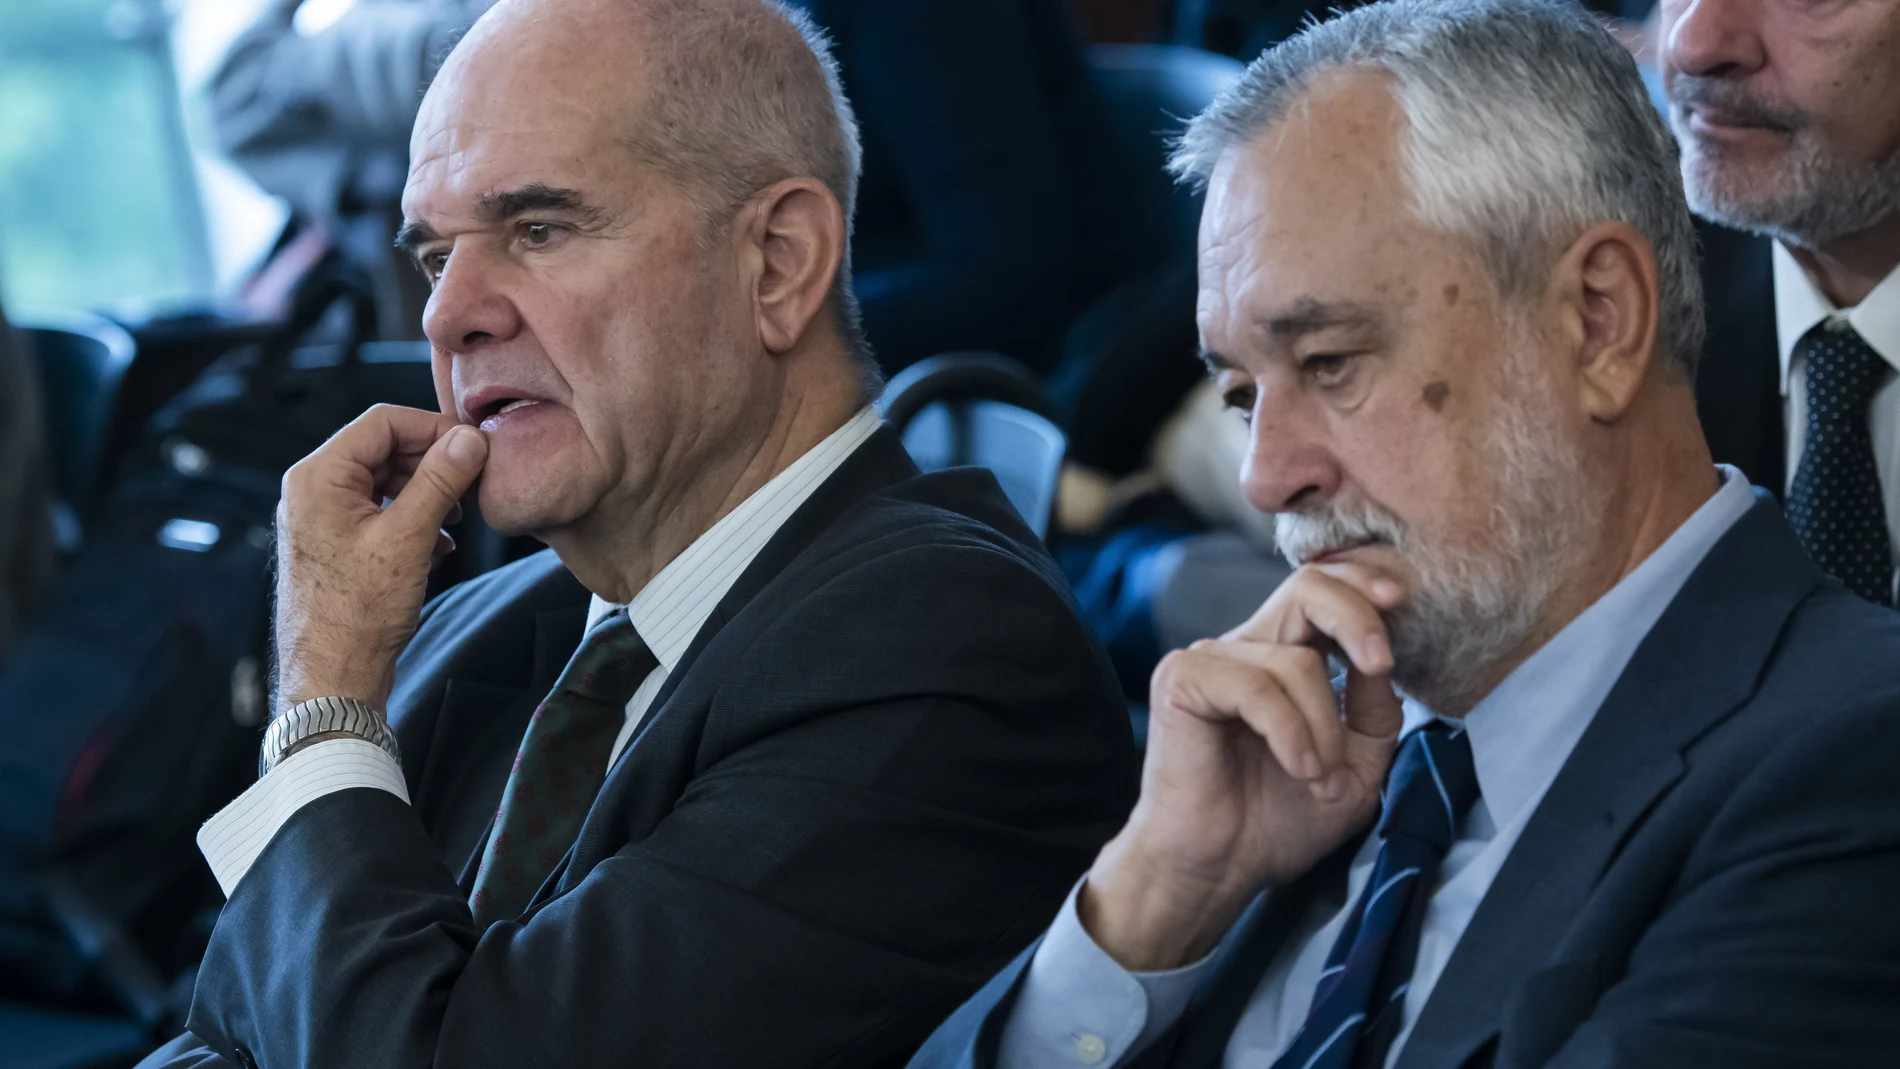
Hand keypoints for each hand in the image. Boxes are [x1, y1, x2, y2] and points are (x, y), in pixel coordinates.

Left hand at [272, 404, 487, 714]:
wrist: (332, 678)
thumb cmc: (358, 614)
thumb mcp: (408, 539)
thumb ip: (439, 481)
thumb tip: (468, 440)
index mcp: (319, 477)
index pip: (382, 422)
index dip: (433, 428)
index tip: (473, 447)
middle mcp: (313, 491)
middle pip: (384, 449)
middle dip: (432, 464)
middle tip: (472, 484)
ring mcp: (322, 520)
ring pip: (385, 483)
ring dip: (427, 494)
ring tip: (457, 520)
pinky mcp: (336, 546)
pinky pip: (379, 513)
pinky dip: (413, 520)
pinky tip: (439, 546)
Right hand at [1080, 563, 1407, 970]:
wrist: (1218, 868)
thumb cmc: (1278, 820)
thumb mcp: (1355, 766)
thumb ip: (1373, 710)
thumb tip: (1384, 659)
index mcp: (1282, 658)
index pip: (1322, 591)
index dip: (1362, 586)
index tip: (1401, 603)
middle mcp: (1245, 649)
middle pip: (1306, 589)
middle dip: (1356, 618)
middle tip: (1382, 665)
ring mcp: (1210, 661)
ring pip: (1295, 662)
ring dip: (1323, 729)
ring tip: (1320, 779)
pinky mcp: (1182, 682)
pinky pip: (1256, 688)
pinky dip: (1289, 732)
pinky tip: (1297, 769)